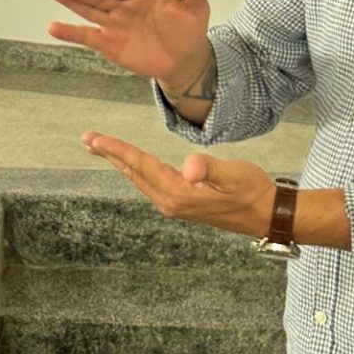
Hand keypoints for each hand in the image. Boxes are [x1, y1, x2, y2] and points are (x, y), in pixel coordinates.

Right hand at [46, 0, 211, 84]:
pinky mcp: (109, 43)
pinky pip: (87, 36)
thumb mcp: (197, 9)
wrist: (184, 59)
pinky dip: (70, 32)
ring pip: (89, 10)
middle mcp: (124, 5)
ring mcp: (114, 23)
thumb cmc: (189, 30)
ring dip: (71, 1)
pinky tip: (53, 27)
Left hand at [81, 132, 274, 239]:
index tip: (95, 138)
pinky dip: (135, 169)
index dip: (117, 149)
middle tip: (87, 139)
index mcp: (178, 193)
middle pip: (133, 173)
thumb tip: (188, 166)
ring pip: (139, 179)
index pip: (140, 165)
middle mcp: (170, 202)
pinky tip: (133, 164)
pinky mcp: (181, 204)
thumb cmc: (252, 190)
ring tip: (102, 148)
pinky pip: (149, 183)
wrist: (266, 214)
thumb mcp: (233, 174)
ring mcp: (174, 205)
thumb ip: (209, 168)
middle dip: (110, 154)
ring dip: (120, 162)